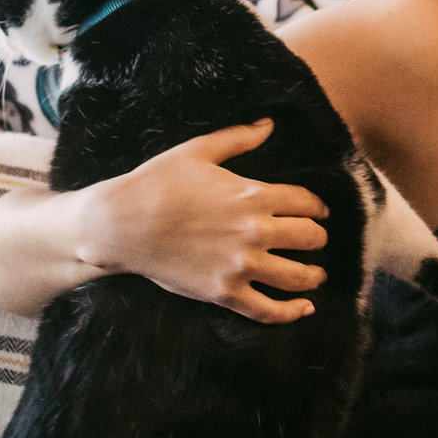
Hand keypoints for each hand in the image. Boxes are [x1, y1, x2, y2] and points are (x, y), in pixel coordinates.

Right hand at [81, 120, 331, 322]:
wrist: (119, 224)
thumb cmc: (156, 184)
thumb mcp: (198, 151)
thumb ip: (238, 138)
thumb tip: (269, 124)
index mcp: (254, 195)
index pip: (307, 203)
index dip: (317, 208)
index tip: (319, 213)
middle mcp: (255, 232)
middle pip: (310, 238)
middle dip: (317, 238)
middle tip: (315, 241)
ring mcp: (240, 265)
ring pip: (299, 276)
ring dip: (314, 275)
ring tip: (317, 275)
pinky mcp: (223, 292)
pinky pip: (268, 310)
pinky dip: (292, 312)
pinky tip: (305, 309)